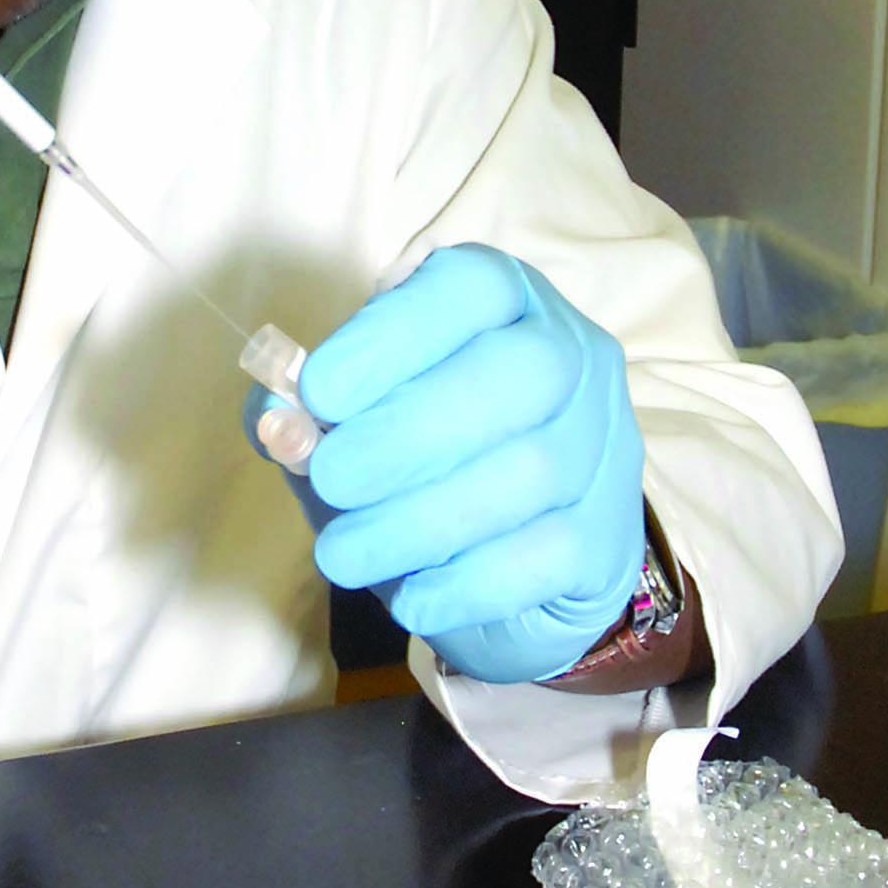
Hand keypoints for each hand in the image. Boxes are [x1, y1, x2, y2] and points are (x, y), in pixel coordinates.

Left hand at [258, 244, 646, 682]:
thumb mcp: (348, 420)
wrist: (516, 560)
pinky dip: (467, 582)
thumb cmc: (419, 461)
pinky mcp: (609, 536)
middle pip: (519, 372)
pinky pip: (549, 555)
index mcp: (506, 303)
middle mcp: (572, 357)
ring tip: (341, 555)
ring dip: (420, 519)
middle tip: (330, 479)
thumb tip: (279, 423)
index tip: (319, 391)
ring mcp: (603, 447)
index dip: (394, 332)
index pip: (472, 286)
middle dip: (411, 430)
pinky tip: (410, 601)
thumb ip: (304, 411)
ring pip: (532, 471)